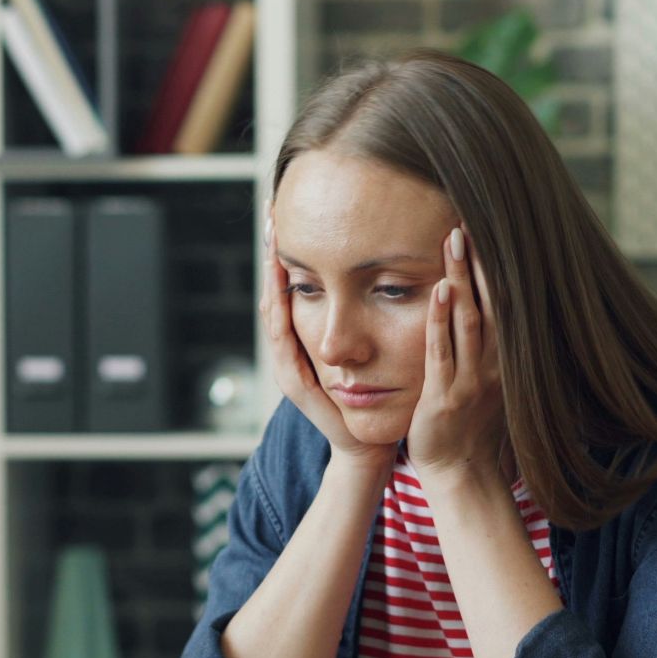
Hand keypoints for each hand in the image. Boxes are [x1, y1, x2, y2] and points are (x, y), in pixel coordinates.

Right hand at [259, 203, 394, 468]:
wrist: (367, 444)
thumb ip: (368, 314)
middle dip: (272, 253)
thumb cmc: (375, 395)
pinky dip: (279, 310)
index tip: (288, 213)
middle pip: (274, 291)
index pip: (291, 286)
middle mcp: (290, 349)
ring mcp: (287, 365)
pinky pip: (282, 339)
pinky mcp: (294, 381)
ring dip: (270, 276)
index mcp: (306, 339)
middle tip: (271, 214)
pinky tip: (280, 286)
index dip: (288, 252)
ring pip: (272, 311)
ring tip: (272, 240)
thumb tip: (386, 270)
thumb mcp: (369, 346)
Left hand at [408, 226, 506, 485]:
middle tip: (468, 219)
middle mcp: (494, 365)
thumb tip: (484, 305)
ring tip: (454, 240)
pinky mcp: (446, 397)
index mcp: (503, 358)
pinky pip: (443, 354)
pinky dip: (440, 322)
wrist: (461, 473)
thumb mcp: (485, 379)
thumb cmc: (468, 424)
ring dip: (461, 279)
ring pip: (469, 321)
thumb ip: (486, 344)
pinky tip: (436, 292)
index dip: (494, 266)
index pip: (501, 302)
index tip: (485, 229)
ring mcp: (472, 381)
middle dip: (479, 261)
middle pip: (490, 302)